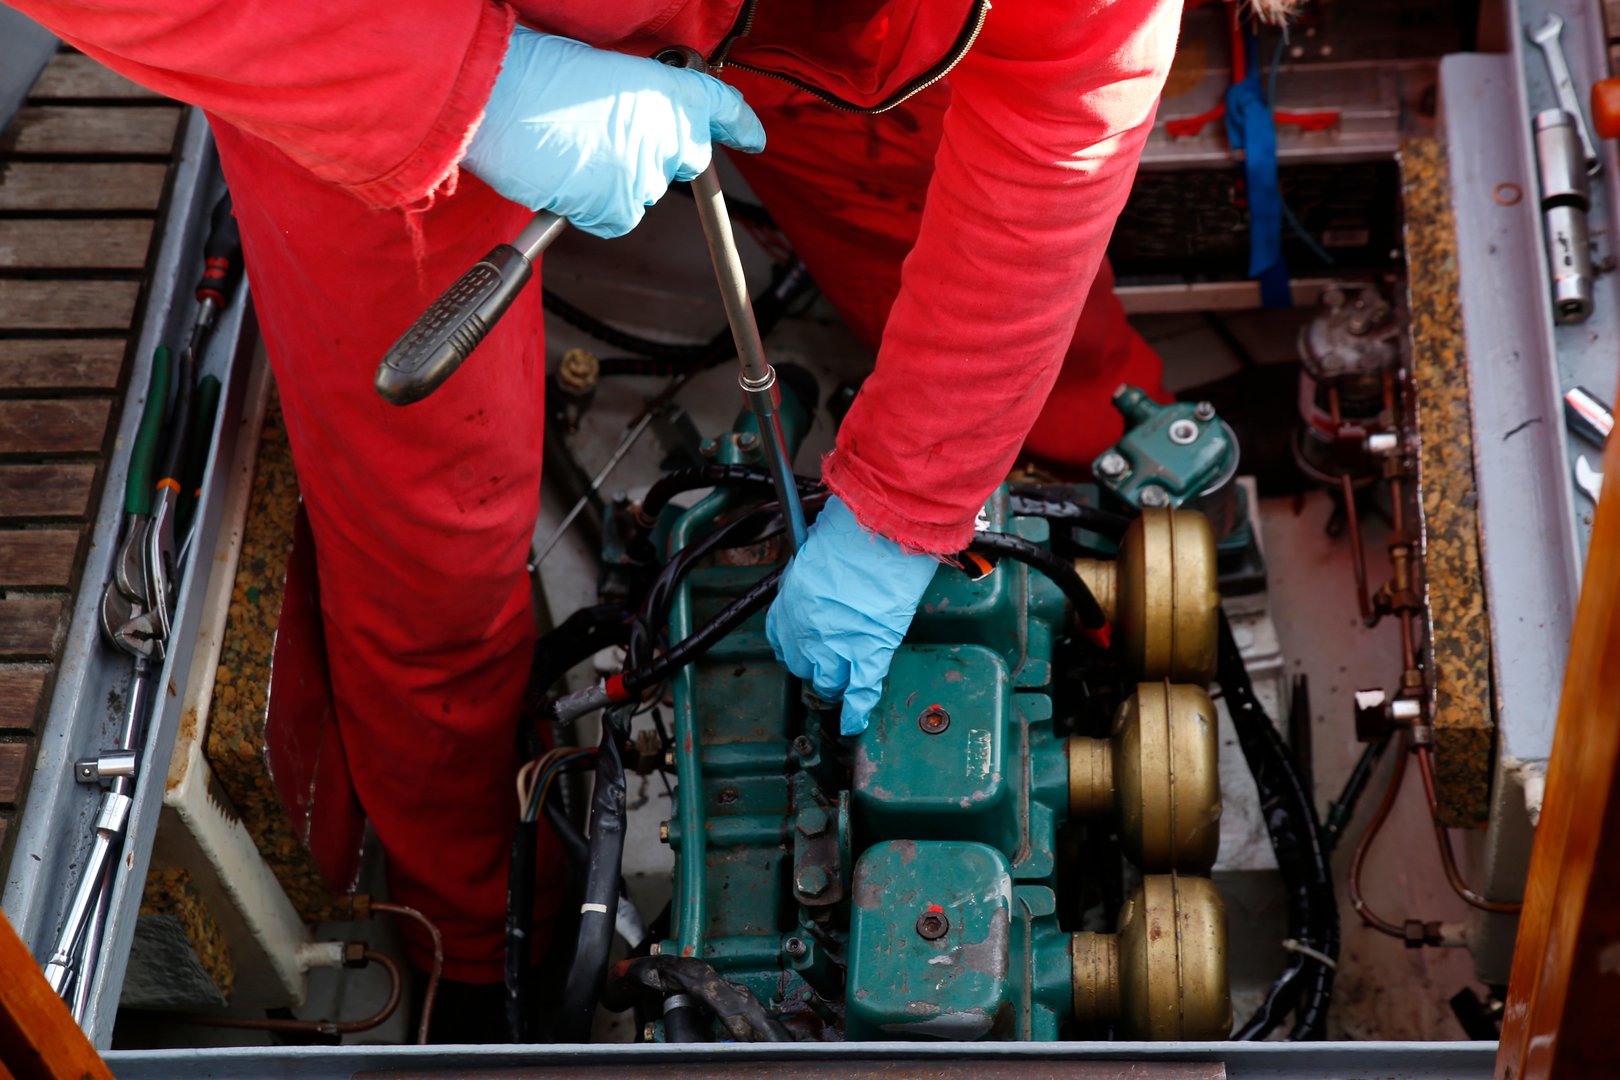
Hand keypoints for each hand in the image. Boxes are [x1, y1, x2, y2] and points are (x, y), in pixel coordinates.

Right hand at [463, 28, 765, 237]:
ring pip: (642, 191)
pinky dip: (594, 208)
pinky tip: (566, 181)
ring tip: (570, 153)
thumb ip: (632, 99)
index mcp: (667, 88)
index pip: (719, 108)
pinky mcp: (619, 209)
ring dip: (614, 180)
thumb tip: (631, 121)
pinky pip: (617, 219)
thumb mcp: (598, 68)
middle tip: (606, 140)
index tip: (753, 137)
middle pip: (681, 159)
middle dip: (654, 154)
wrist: (499, 99)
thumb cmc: (534, 73)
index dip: (739, 124)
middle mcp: (667, 134)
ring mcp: (646, 175)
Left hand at [766, 496, 938, 735]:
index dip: (793, 645)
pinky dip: (858, 710)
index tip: (800, 648)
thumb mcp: (814, 546)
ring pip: (829, 681)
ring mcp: (836, 644)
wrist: (880, 532)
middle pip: (804, 663)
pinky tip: (854, 723)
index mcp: (789, 601)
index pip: (780, 637)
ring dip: (834, 685)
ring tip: (842, 686)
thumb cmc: (851, 528)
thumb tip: (823, 576)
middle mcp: (806, 628)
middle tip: (827, 662)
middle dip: (814, 664)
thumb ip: (814, 572)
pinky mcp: (869, 651)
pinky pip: (861, 690)